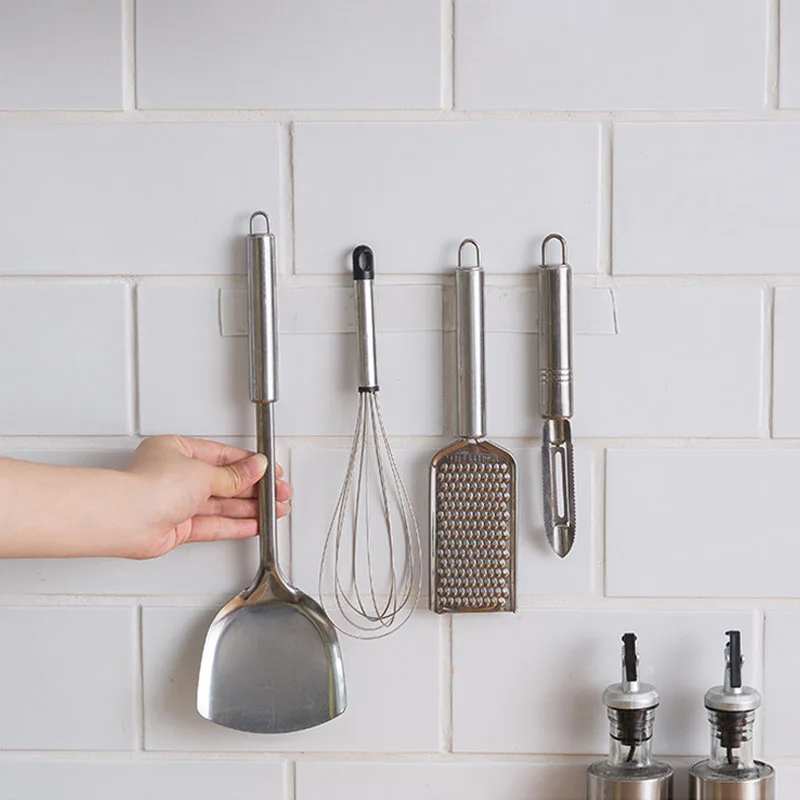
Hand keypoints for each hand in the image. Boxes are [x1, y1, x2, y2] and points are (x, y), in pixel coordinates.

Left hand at [124, 435, 291, 559]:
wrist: (127, 519)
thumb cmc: (150, 486)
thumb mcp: (204, 472)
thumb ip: (234, 475)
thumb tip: (256, 467)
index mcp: (178, 450)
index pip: (223, 456)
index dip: (250, 464)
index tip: (270, 471)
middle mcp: (176, 475)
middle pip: (225, 482)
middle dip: (254, 489)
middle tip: (278, 493)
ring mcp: (177, 502)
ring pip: (222, 505)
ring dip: (251, 508)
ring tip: (274, 510)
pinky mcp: (178, 527)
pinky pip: (214, 525)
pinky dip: (237, 525)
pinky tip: (255, 524)